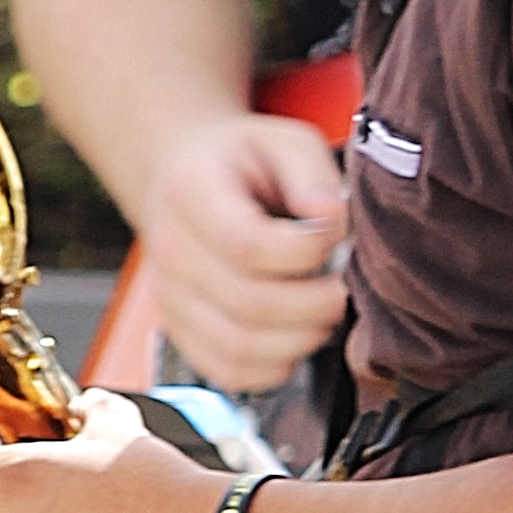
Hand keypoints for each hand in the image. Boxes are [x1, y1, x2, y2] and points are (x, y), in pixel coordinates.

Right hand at [142, 110, 350, 388]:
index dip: (307, 253)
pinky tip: (295, 336)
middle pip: (249, 305)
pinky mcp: (180, 332)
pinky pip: (228, 372)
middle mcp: (169, 250)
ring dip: (300, 340)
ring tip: (323, 311)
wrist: (185, 178)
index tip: (335, 238)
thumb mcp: (283, 140)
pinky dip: (274, 367)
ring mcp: (169, 297)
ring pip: (239, 348)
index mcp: (190, 192)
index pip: (248, 245)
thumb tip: (330, 220)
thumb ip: (312, 173)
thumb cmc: (241, 162)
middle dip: (316, 304)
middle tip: (343, 286)